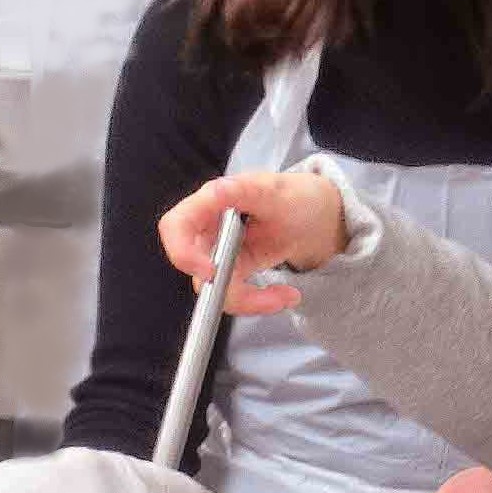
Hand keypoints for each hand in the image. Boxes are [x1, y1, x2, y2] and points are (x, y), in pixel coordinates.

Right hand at [159, 170, 346, 316]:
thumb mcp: (277, 192)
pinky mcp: (235, 269)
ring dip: (251, 301)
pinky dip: (259, 301)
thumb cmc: (294, 196)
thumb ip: (248, 191)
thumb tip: (218, 190)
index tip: (210, 272)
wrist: (315, 215)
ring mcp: (220, 251)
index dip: (183, 252)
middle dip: (228, 289)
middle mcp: (209, 228)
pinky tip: (286, 294)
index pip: (176, 227)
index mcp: (211, 202)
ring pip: (215, 288)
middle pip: (194, 268)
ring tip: (288, 295)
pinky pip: (234, 294)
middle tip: (265, 297)